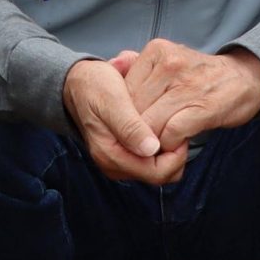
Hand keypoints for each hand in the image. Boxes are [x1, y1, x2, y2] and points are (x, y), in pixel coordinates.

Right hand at [63, 58, 184, 184]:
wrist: (79, 83)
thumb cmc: (95, 87)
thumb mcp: (112, 101)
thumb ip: (130, 127)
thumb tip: (151, 149)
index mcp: (110, 155)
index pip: (156, 173)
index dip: (175, 155)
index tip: (179, 129)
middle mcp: (115, 164)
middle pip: (160, 175)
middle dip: (175, 154)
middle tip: (179, 125)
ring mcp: (120, 161)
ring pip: (159, 169)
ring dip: (170, 150)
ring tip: (170, 123)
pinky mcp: (125, 154)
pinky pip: (152, 160)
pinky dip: (162, 146)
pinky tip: (162, 126)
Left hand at [123, 39, 259, 150]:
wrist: (246, 78)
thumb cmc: (201, 76)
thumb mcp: (169, 61)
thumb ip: (139, 65)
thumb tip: (112, 65)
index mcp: (156, 51)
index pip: (123, 91)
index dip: (126, 115)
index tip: (135, 125)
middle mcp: (169, 63)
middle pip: (134, 109)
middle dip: (137, 130)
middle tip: (145, 140)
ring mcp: (187, 85)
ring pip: (149, 125)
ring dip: (153, 141)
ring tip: (161, 143)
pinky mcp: (203, 107)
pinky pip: (170, 134)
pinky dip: (169, 145)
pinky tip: (177, 142)